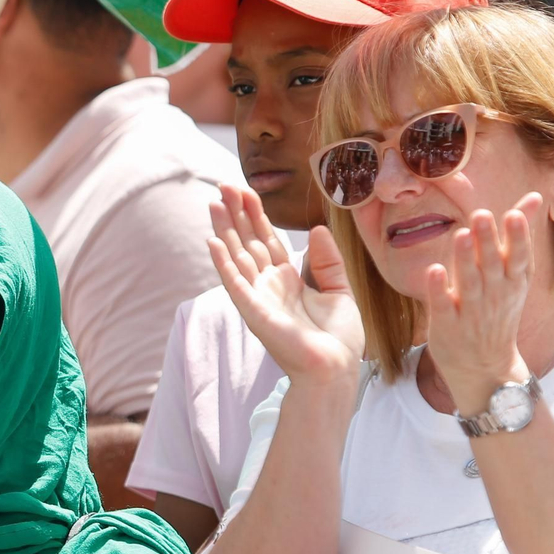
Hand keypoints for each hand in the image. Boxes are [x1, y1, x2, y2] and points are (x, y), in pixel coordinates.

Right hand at [207, 185, 363, 384]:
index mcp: (287, 280)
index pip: (266, 239)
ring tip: (213, 203)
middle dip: (235, 213)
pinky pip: (235, 282)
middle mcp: (268, 285)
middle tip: (223, 184)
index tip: (245, 190)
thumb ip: (327, 261)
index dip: (255, 214)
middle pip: (247, 241)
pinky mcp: (254, 311)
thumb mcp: (340, 291)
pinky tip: (213, 241)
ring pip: (237, 255)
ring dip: (224, 229)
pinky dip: (223, 262)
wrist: (336, 369)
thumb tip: (316, 229)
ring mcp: (258, 297)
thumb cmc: (339, 339)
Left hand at [424, 193, 541, 412]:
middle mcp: (495, 296)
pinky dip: (439, 289)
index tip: (514, 214)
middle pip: (492, 266)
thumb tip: (533, 197)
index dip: (518, 237)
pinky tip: (433, 270)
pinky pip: (443, 305)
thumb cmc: (498, 312)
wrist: (485, 368)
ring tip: (459, 234)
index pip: (519, 258)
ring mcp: (471, 312)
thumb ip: (519, 237)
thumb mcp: (516, 276)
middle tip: (480, 215)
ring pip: (469, 283)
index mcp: (513, 283)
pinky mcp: (447, 325)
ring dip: (464, 259)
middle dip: (487, 241)